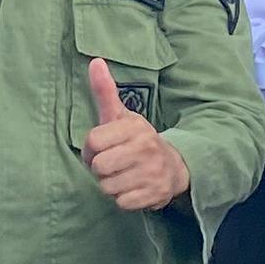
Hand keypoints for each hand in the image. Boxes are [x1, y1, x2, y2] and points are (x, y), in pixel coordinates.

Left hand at [82, 60, 189, 209]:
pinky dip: (123, 199)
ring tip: (122, 175)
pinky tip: (132, 188)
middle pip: (99, 167)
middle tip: (111, 165)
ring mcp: (152, 172)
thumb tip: (95, 61)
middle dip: (100, 169)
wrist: (174, 166)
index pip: (92, 141)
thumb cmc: (137, 140)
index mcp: (134, 127)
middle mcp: (146, 148)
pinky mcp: (156, 194)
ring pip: (108, 187)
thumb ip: (105, 91)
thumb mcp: (121, 115)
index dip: (90, 149)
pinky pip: (122, 202)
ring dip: (111, 185)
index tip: (100, 149)